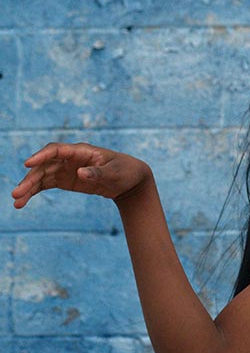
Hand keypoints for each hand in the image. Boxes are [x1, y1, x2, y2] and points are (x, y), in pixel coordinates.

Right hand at [11, 142, 151, 209]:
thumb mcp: (115, 172)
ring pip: (42, 176)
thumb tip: (80, 173)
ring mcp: (66, 168)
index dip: (41, 156)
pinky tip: (22, 202)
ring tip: (16, 202)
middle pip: (44, 165)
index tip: (28, 164)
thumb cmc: (125, 171)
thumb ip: (98, 173)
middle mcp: (70, 158)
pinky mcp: (65, 180)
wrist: (130, 180)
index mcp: (82, 151)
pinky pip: (45, 184)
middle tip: (17, 193)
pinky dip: (34, 192)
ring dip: (28, 188)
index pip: (56, 150)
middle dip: (30, 178)